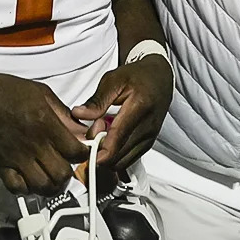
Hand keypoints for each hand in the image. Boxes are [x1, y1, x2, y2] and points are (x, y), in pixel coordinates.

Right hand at [0, 68, 89, 194]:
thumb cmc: (7, 91)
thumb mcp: (43, 94)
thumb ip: (64, 114)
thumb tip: (80, 129)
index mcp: (46, 124)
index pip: (76, 152)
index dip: (83, 155)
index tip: (80, 153)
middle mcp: (33, 144)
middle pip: (62, 174)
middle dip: (69, 173)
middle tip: (66, 167)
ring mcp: (16, 158)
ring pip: (42, 186)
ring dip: (50, 186)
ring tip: (50, 177)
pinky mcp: (0, 166)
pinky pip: (17, 189)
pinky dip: (26, 189)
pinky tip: (29, 180)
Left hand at [72, 56, 173, 174]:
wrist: (160, 77)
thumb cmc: (136, 76)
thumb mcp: (113, 80)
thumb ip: (97, 100)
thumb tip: (78, 114)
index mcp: (138, 109)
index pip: (116, 142)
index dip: (96, 151)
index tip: (85, 141)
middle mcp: (147, 128)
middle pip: (117, 158)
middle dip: (98, 152)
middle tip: (92, 133)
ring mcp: (149, 139)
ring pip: (121, 163)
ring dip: (106, 155)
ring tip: (101, 135)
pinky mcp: (148, 144)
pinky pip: (128, 161)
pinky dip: (114, 156)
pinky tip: (109, 140)